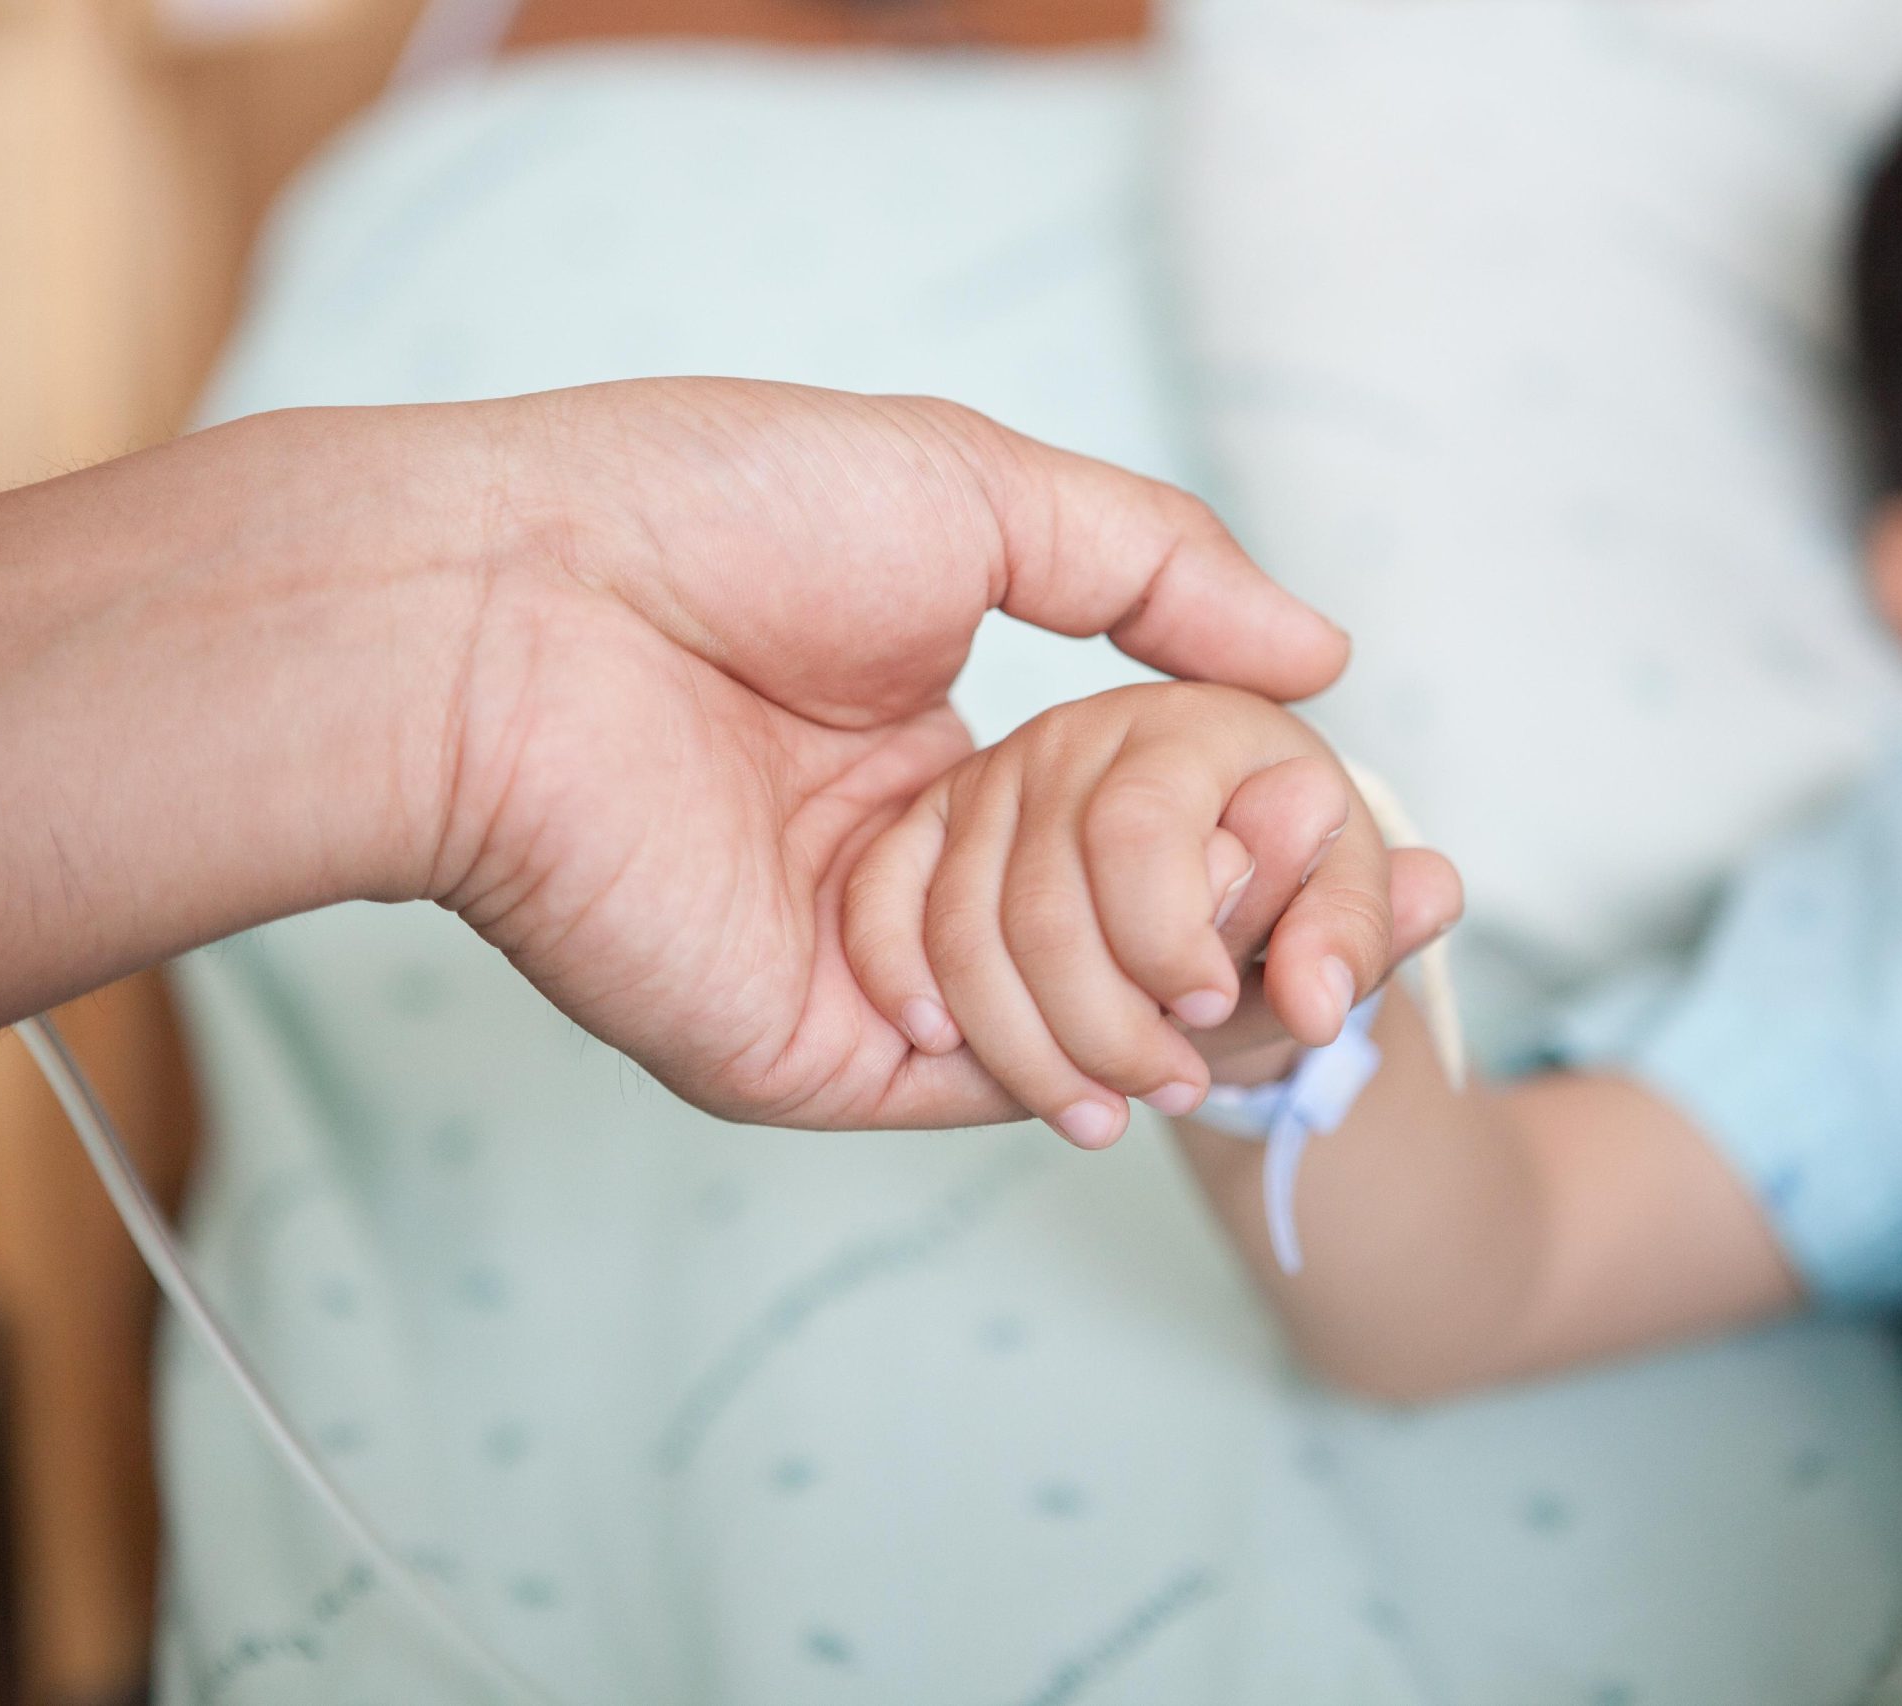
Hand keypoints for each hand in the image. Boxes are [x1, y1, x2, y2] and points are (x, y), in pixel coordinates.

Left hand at [429, 380, 1358, 1129]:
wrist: (520, 607)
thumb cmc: (723, 513)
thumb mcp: (980, 492)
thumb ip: (1160, 569)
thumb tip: (1326, 658)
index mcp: (929, 737)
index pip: (1126, 821)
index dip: (1250, 836)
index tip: (1379, 848)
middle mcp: (898, 861)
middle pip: (1110, 937)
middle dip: (1248, 947)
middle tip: (1381, 945)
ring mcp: (852, 962)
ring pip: (1059, 1022)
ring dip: (1182, 1012)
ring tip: (1302, 988)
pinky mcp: (800, 1048)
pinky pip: (973, 1085)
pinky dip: (1081, 1072)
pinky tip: (1180, 1046)